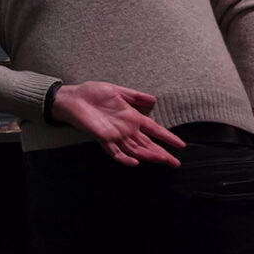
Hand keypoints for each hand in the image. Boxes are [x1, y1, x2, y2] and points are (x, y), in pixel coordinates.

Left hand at [51, 82, 185, 167]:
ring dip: (149, 156)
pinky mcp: (103, 139)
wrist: (73, 98)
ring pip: (136, 150)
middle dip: (162, 153)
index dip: (167, 137)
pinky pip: (115, 152)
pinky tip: (135, 163)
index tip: (181, 145)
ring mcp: (116, 135)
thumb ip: (135, 96)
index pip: (154, 129)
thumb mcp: (117, 91)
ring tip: (163, 161)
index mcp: (131, 117)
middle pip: (148, 144)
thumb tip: (153, 100)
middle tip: (176, 163)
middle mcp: (126, 129)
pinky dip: (125, 159)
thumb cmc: (93, 93)